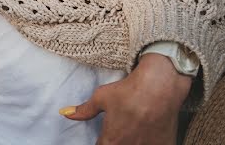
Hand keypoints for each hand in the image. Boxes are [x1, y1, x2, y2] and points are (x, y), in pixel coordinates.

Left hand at [60, 53, 190, 143]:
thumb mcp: (101, 97)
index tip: (107, 133)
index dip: (103, 140)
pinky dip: (149, 141)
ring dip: (132, 141)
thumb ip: (84, 110)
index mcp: (111, 141)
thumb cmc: (128, 91)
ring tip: (134, 129)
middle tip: (122, 128)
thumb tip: (64, 113)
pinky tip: (149, 132)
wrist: (159, 86)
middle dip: (116, 141)